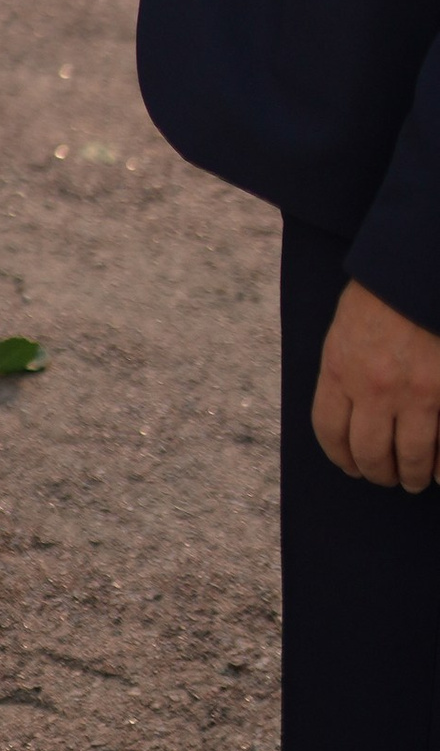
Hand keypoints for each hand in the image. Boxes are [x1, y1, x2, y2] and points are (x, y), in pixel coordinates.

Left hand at [314, 278, 439, 488]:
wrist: (418, 270)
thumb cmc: (380, 294)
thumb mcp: (345, 331)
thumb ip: (345, 373)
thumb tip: (349, 417)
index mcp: (340, 369)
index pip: (330, 432)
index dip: (340, 456)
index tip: (350, 466)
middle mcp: (375, 389)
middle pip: (370, 453)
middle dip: (377, 472)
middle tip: (385, 476)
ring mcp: (417, 394)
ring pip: (412, 457)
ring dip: (412, 476)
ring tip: (414, 480)